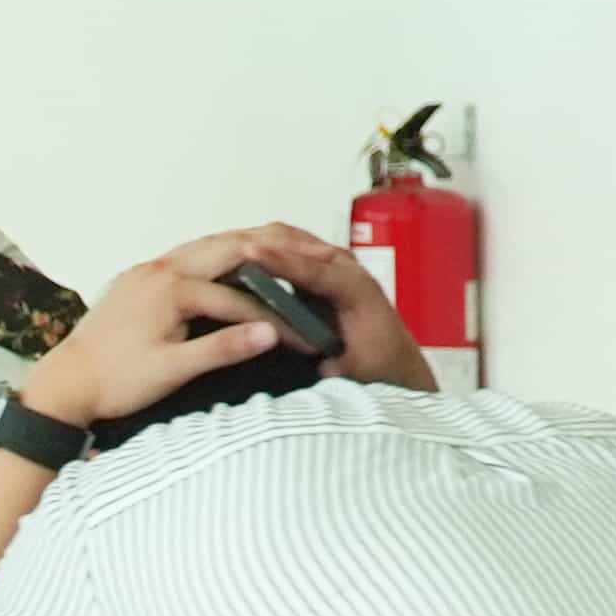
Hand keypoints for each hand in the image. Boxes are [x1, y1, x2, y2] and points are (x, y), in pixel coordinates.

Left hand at [17, 244, 311, 430]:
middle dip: (279, 249)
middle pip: (232, 246)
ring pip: (211, 243)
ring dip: (251, 243)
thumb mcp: (172, 371)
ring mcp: (150, 269)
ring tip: (290, 245)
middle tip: (320, 251)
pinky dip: (223, 252)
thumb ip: (223, 349)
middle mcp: (162, 268)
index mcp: (172, 288)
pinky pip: (192, 253)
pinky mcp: (142, 277)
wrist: (66, 383)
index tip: (307, 335)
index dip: (277, 317)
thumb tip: (270, 334)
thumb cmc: (115, 381)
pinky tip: (239, 260)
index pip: (240, 297)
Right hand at [194, 222, 430, 390]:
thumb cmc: (379, 367)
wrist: (397, 364)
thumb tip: (321, 365)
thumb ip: (340, 367)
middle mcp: (348, 270)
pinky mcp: (323, 273)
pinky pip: (291, 256)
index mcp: (357, 289)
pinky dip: (267, 255)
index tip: (249, 254)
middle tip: (219, 245)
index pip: (313, 269)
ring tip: (221, 249)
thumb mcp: (361, 371)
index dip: (279, 261)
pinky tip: (238, 262)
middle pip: (297, 247)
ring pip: (292, 245)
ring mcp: (336, 267)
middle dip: (260, 244)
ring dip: (260, 246)